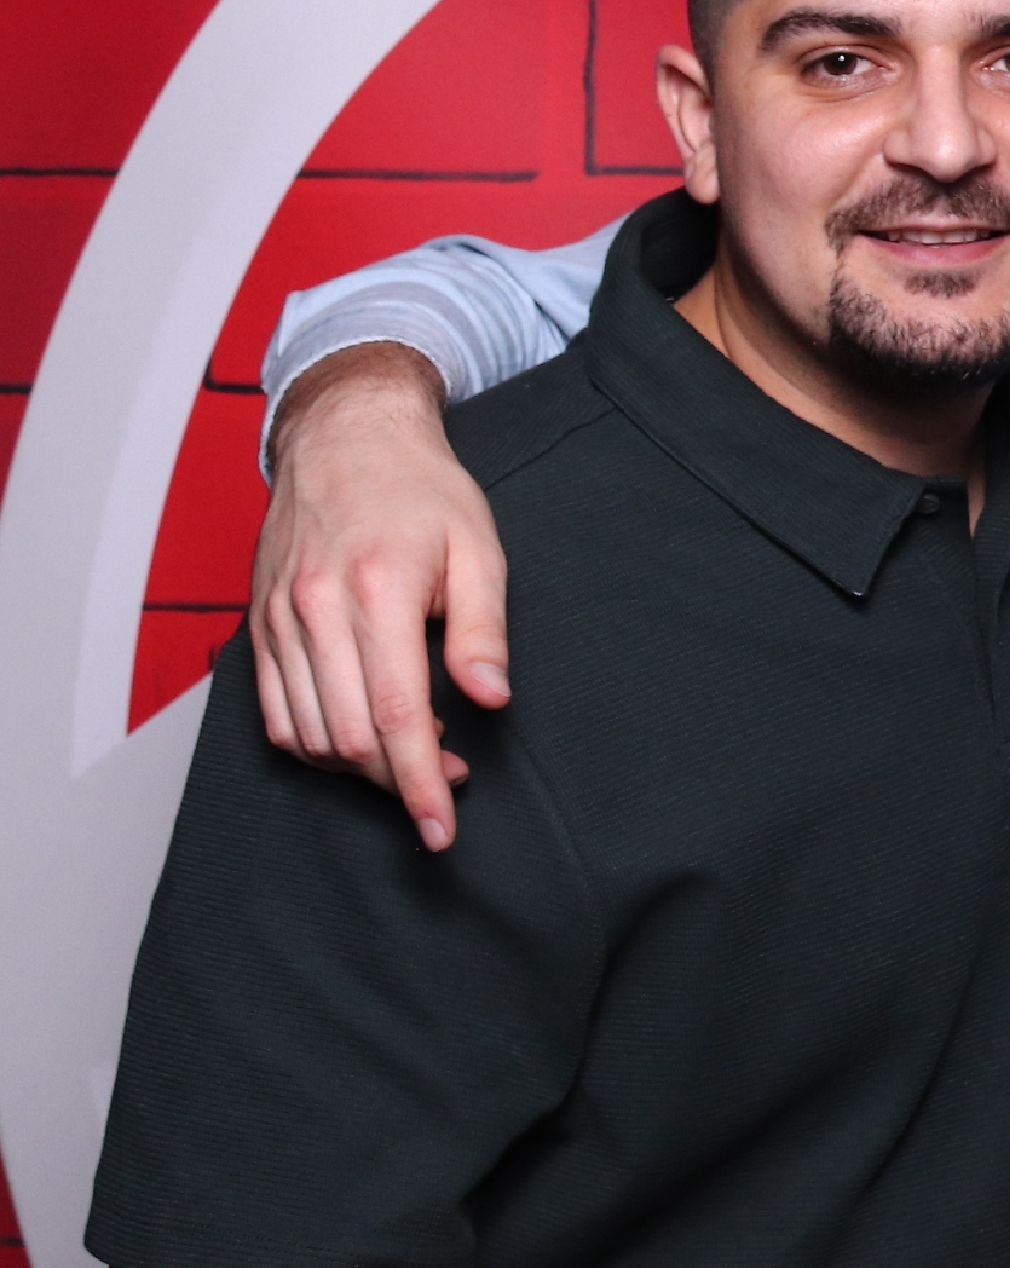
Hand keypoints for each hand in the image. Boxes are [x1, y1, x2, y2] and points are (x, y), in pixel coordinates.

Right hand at [250, 342, 509, 851]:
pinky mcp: (258, 625)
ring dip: (359, 765)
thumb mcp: (478, 549)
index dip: (419, 784)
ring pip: (307, 735)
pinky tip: (361, 732)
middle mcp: (315, 611)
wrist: (344, 439)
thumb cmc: (420, 491)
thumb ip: (483, 630)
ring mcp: (278, 620)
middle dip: (398, 779)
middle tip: (448, 773)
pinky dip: (315, 742)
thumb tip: (492, 699)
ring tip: (414, 750)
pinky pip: (275, 713)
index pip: (397, 716)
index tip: (442, 828)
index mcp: (377, 591)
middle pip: (349, 738)